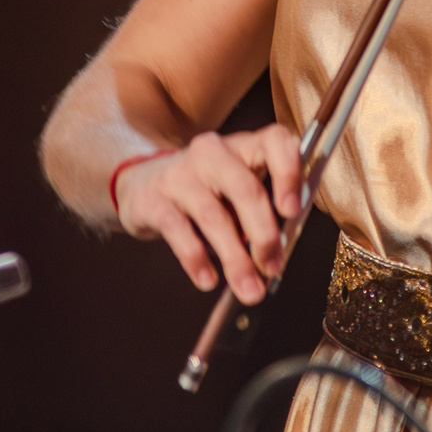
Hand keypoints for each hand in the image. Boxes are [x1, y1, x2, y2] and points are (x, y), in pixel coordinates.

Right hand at [114, 125, 303, 303]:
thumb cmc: (201, 191)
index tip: (293, 210)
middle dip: (263, 233)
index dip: (288, 172)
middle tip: (272, 267)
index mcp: (242, 147)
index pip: (274, 142)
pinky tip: (208, 280)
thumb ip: (260, 211)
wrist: (139, 185)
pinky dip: (196, 260)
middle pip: (244, 187)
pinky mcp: (153, 200)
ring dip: (235, 258)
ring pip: (213, 216)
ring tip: (249, 289)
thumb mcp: (233, 189)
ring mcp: (179, 174)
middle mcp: (211, 153)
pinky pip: (179, 232)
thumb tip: (279, 252)